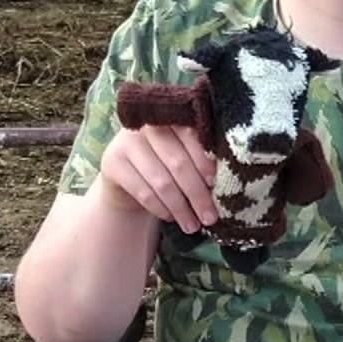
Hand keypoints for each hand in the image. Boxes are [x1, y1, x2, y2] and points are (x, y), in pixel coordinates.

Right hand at [97, 125, 220, 232]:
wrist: (126, 178)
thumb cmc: (166, 165)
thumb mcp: (183, 155)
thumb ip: (201, 158)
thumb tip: (229, 182)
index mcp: (171, 115)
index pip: (192, 136)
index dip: (205, 162)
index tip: (217, 185)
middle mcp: (147, 125)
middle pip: (178, 162)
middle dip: (197, 194)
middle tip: (211, 216)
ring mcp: (127, 143)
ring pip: (161, 181)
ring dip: (181, 208)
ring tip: (194, 226)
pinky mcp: (112, 163)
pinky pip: (143, 192)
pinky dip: (161, 209)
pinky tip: (172, 219)